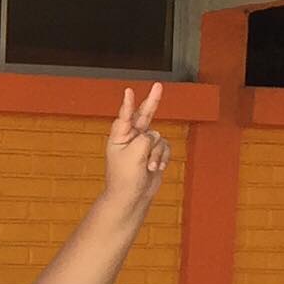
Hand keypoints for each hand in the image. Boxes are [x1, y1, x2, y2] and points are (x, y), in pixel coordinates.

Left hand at [103, 82, 169, 201]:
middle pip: (144, 115)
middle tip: (158, 86)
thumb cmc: (125, 177)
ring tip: (148, 167)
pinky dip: (161, 158)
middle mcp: (131, 137)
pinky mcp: (153, 153)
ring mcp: (143, 145)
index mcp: (119, 136)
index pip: (124, 116)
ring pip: (158, 138)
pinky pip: (164, 148)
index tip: (128, 91)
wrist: (131, 198)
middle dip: (152, 101)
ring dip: (156, 154)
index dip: (128, 103)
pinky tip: (155, 168)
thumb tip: (154, 137)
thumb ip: (145, 139)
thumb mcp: (134, 154)